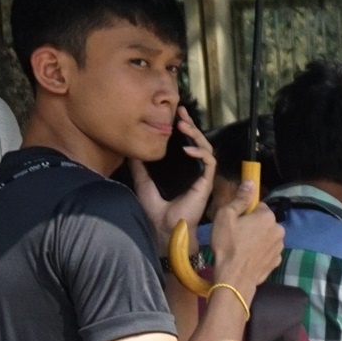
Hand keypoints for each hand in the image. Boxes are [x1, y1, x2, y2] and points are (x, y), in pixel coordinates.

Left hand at [129, 110, 215, 237]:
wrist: (161, 227)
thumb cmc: (153, 209)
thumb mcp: (143, 181)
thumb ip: (140, 165)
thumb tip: (131, 149)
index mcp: (181, 169)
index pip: (186, 143)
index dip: (184, 128)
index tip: (175, 115)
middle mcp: (194, 170)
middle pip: (198, 142)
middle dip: (191, 125)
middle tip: (181, 112)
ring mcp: (201, 176)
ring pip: (207, 148)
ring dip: (196, 135)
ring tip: (184, 126)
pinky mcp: (206, 182)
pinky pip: (210, 162)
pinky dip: (200, 153)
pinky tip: (187, 149)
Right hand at [208, 181, 284, 294]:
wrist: (234, 278)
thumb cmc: (228, 245)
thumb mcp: (226, 217)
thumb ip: (240, 199)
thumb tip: (250, 182)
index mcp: (268, 216)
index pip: (259, 206)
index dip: (246, 212)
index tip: (236, 221)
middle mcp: (279, 229)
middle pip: (264, 221)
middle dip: (253, 225)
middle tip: (236, 235)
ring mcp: (280, 247)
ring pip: (267, 236)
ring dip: (258, 239)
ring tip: (242, 248)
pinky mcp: (277, 261)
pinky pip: (268, 251)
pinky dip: (260, 252)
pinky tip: (248, 258)